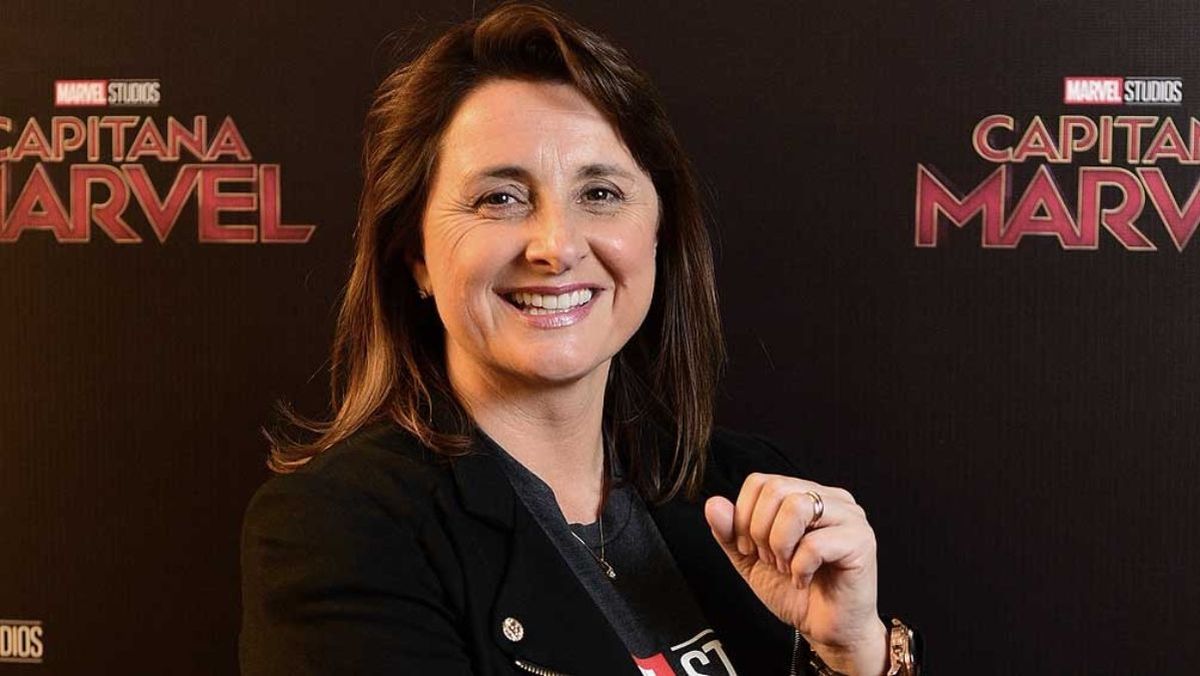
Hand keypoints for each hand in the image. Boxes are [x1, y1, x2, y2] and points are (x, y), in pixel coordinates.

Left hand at [704, 474, 886, 675]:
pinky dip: (799, 567)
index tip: (749, 548)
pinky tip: (804, 580)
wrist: (827, 630)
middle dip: (759, 531)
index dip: (743, 516)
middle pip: (776, 489)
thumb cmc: (795, 592)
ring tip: (786, 567)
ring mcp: (850, 517)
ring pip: (796, 506)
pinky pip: (816, 543)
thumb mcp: (750, 560)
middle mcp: (830, 498)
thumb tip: (713, 504)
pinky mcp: (861, 542)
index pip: (760, 482)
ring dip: (780, 545)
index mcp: (806, 495)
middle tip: (769, 561)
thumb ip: (730, 533)